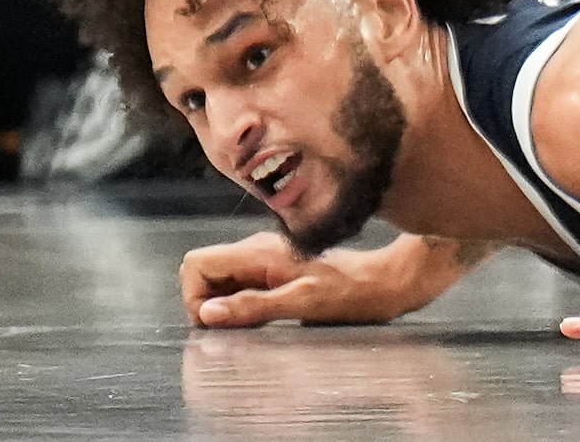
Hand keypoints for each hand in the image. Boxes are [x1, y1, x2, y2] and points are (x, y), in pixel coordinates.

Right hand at [181, 228, 424, 327]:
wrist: (385, 282)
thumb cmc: (350, 293)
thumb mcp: (302, 303)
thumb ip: (254, 306)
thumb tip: (209, 314)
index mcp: (256, 253)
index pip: (196, 264)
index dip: (194, 296)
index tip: (216, 324)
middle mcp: (254, 250)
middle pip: (204, 271)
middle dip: (206, 303)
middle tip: (233, 329)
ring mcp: (264, 259)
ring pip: (221, 279)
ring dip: (224, 306)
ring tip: (250, 326)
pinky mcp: (275, 270)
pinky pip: (241, 285)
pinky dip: (241, 304)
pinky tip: (263, 319)